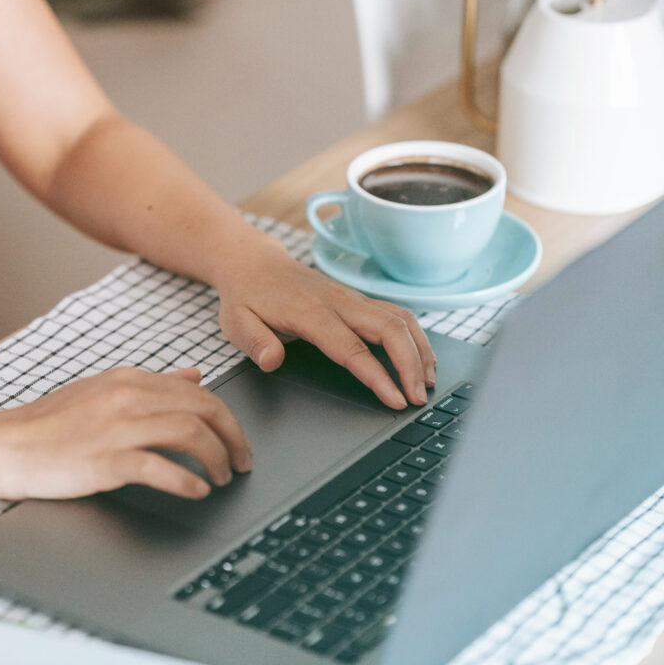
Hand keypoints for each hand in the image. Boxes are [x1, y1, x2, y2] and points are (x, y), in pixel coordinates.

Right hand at [0, 367, 251, 500]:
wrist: (2, 444)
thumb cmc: (51, 423)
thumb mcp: (104, 390)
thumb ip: (154, 384)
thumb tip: (195, 376)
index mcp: (131, 380)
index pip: (199, 392)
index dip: (227, 418)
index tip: (238, 441)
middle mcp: (128, 397)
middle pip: (203, 409)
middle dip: (232, 437)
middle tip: (242, 462)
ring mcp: (115, 427)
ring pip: (189, 432)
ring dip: (216, 457)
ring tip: (223, 477)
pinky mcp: (103, 460)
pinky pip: (157, 467)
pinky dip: (185, 480)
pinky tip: (197, 490)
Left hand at [214, 237, 436, 409]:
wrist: (254, 264)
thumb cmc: (246, 297)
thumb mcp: (236, 323)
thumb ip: (255, 343)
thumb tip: (271, 361)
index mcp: (310, 312)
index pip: (353, 348)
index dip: (378, 376)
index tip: (396, 400)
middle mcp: (339, 301)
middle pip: (390, 328)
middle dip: (412, 364)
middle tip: (419, 399)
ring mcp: (352, 298)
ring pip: (400, 318)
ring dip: (420, 350)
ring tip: (428, 383)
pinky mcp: (358, 299)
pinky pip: (396, 314)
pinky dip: (415, 337)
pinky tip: (421, 359)